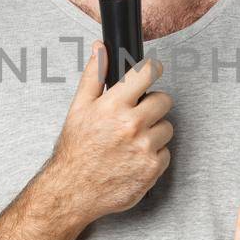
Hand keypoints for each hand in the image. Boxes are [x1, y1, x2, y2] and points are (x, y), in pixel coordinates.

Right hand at [46, 41, 172, 222]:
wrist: (73, 190)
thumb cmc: (76, 150)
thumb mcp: (79, 108)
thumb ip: (93, 75)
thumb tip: (100, 48)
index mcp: (114, 106)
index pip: (147, 74)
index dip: (153, 69)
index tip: (153, 71)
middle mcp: (132, 126)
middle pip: (164, 100)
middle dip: (153, 105)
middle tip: (137, 115)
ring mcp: (144, 148)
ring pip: (167, 128)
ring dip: (154, 132)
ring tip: (132, 141)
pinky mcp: (152, 169)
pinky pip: (166, 153)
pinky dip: (154, 155)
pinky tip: (134, 159)